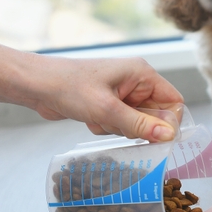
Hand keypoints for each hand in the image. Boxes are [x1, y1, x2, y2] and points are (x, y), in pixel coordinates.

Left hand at [28, 55, 184, 140]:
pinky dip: (106, 126)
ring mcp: (121, 92)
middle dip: (136, 126)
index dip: (168, 122)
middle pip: (155, 115)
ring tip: (98, 118)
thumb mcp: (107, 110)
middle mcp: (135, 81)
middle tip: (116, 124)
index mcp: (141, 73)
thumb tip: (169, 136)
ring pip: (136, 123)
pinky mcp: (108, 103)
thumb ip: (140, 125)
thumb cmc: (69, 87)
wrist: (37, 86)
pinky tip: (90, 119)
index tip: (156, 138)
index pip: (174, 101)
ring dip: (118, 128)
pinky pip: (119, 124)